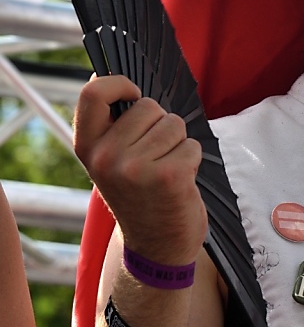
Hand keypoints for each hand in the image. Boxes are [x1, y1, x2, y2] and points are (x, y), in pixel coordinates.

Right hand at [74, 75, 206, 264]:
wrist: (156, 249)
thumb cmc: (140, 197)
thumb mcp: (111, 162)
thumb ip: (111, 125)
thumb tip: (104, 77)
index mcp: (88, 149)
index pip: (92, 94)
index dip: (118, 84)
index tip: (134, 96)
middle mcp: (106, 157)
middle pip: (148, 106)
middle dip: (160, 126)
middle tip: (154, 159)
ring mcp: (136, 168)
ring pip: (174, 124)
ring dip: (178, 145)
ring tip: (166, 171)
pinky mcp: (169, 176)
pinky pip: (192, 145)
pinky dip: (193, 159)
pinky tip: (180, 183)